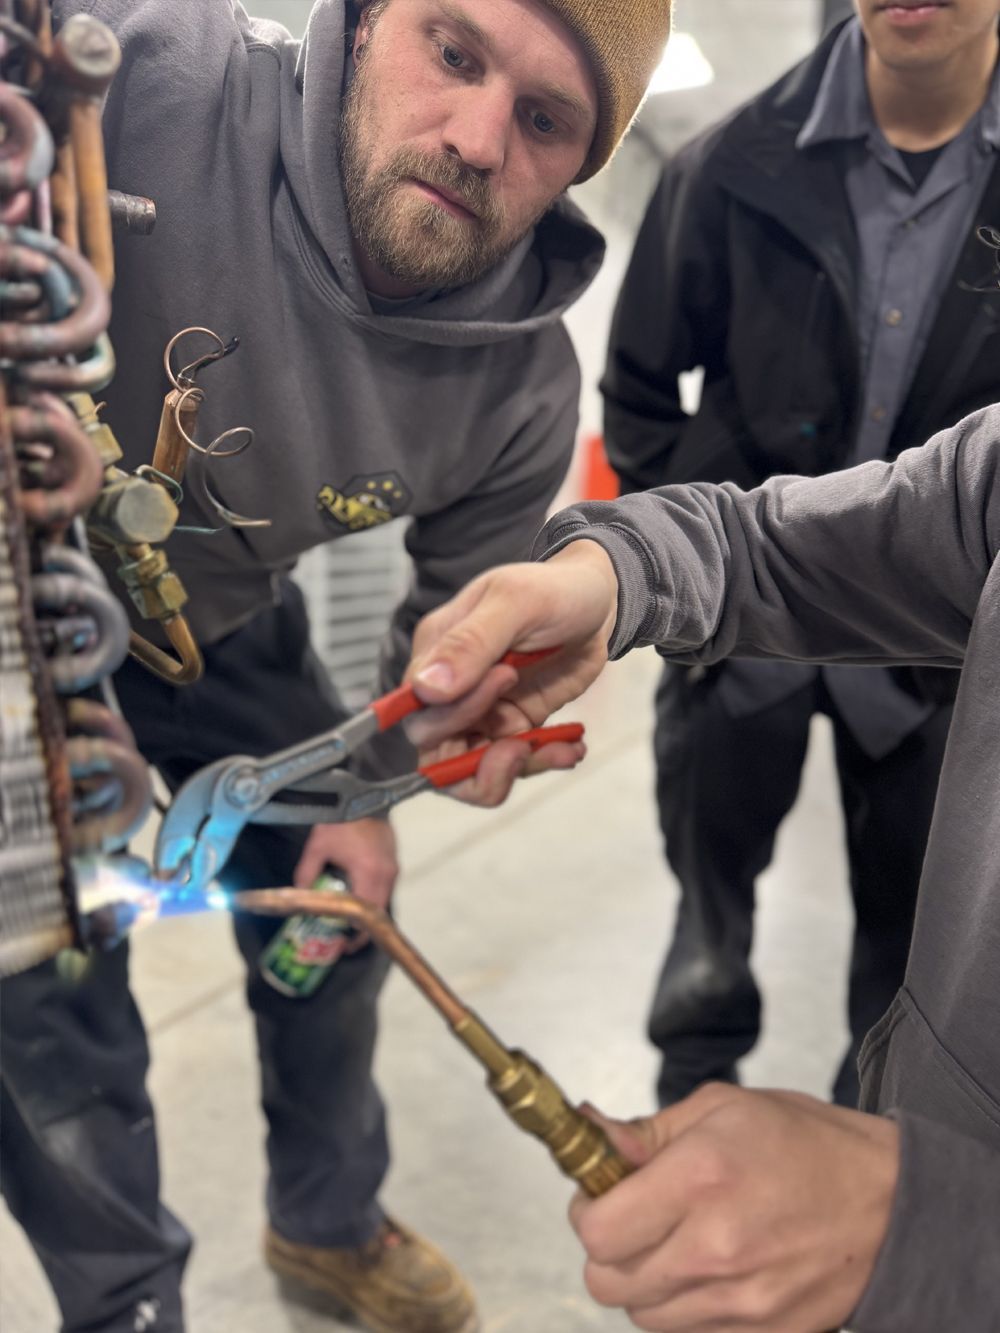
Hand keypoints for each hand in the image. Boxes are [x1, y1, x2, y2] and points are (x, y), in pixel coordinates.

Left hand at [293, 817, 397, 952]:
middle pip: (377, 914)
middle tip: (344, 940)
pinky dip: (373, 900)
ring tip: (348, 923)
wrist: (363, 797)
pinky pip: (385, 889)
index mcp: (368, 872)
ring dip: (368, 915)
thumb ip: (307, 873)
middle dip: (362, 930)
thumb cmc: (342, 820)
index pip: (366, 915)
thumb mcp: (318, 846)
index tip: (344, 945)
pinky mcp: (394, 862)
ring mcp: (393, 868)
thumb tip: (298, 895)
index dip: (356, 935)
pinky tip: (357, 900)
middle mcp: (386, 874)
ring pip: (383, 902)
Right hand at [404, 541, 618, 805]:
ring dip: (516, 769)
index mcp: (436, 652)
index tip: (505, 682)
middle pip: (437, 753)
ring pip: (474, 769)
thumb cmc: (554, 589)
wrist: (598, 600)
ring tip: (562, 749)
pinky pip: (515, 762)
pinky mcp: (515, 723)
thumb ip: (471, 643)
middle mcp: (452, 688)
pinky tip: (572, 747)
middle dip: (477, 766)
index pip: (419, 712)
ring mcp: (483, 711)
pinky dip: (543, 761)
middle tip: (523, 745)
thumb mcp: (516, 602)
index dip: (451, 720)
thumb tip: (426, 690)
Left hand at [570, 1084, 899, 1331]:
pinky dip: (684, 1310)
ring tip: (677, 1243)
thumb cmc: (807, 1144)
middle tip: (635, 1220)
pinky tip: (708, 1273)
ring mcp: (740, 1303)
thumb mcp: (723, 1108)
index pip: (597, 1230)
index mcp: (700, 1177)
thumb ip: (649, 1132)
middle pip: (607, 1281)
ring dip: (645, 1282)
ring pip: (642, 1315)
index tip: (602, 1194)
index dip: (588, 1211)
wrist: (892, 1206)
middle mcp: (714, 1247)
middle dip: (609, 1249)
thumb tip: (591, 1135)